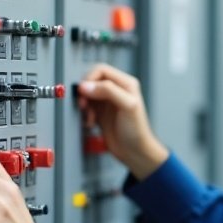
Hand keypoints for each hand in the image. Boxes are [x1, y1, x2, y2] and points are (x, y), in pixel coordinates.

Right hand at [76, 64, 168, 179]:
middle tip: (84, 104)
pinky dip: (85, 114)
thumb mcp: (127, 106)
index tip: (84, 91)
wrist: (134, 152)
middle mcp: (116, 91)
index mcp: (125, 83)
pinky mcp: (101, 113)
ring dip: (84, 105)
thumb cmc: (137, 131)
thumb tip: (86, 86)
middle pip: (92, 81)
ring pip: (87, 94)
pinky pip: (87, 107)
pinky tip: (91, 122)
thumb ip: (108, 91)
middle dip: (85, 92)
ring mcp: (107, 102)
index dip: (90, 78)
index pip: (101, 70)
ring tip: (89, 116)